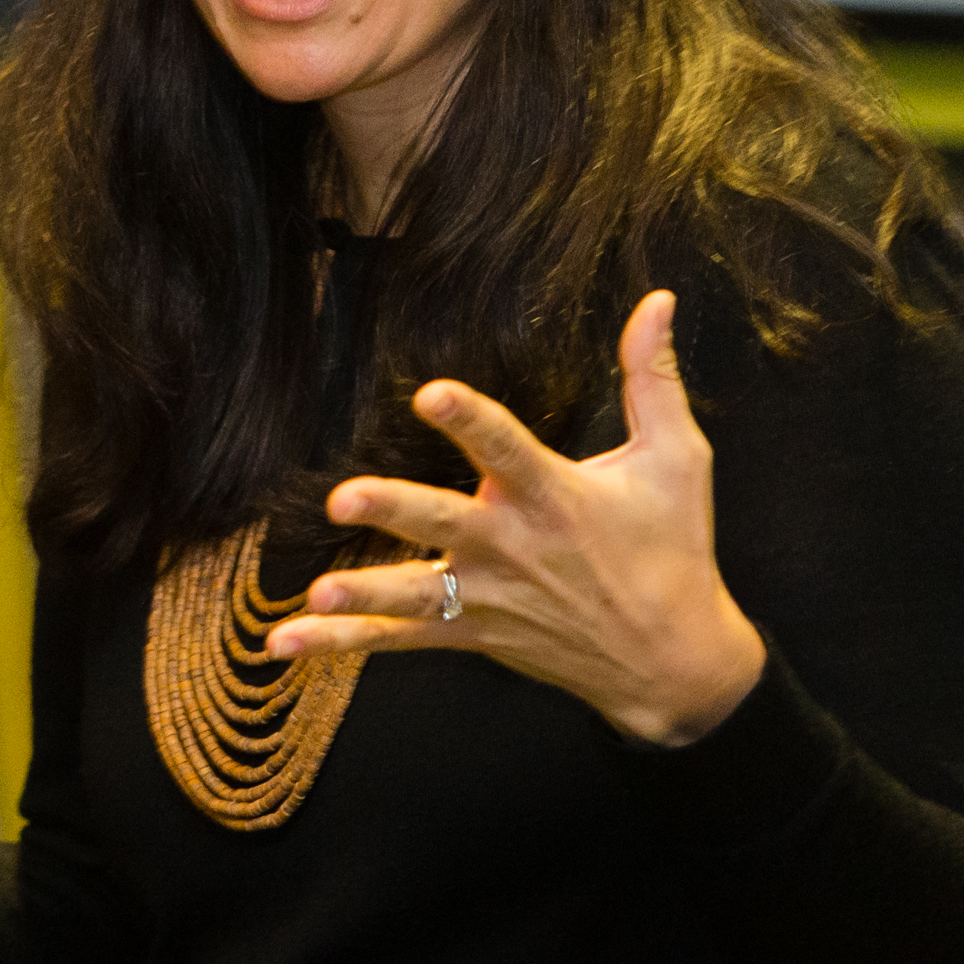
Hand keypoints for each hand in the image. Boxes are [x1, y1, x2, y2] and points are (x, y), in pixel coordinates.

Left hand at [265, 290, 765, 744]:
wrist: (675, 663)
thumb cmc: (675, 548)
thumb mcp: (678, 459)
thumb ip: (654, 378)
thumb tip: (658, 299)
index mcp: (556, 496)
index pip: (506, 448)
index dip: (469, 420)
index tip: (430, 394)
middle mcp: (514, 546)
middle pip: (443, 523)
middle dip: (394, 510)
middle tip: (344, 499)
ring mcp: (490, 597)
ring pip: (417, 593)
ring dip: (365, 593)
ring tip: (317, 594)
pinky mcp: (475, 634)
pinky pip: (401, 639)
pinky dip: (343, 643)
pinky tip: (284, 640)